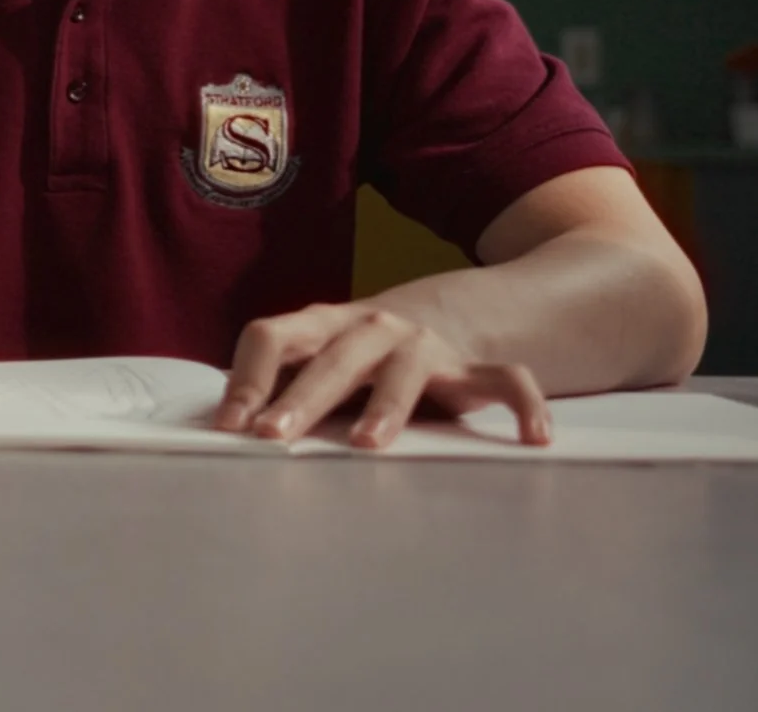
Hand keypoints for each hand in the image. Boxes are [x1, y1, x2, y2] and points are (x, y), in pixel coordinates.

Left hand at [214, 302, 551, 448]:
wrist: (445, 315)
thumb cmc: (358, 355)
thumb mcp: (316, 361)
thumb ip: (278, 385)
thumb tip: (223, 426)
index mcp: (320, 325)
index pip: (271, 336)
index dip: (246, 377)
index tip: (229, 423)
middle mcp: (370, 327)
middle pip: (332, 359)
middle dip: (300, 399)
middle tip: (273, 436)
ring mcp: (424, 344)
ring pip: (405, 370)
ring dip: (386, 406)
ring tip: (367, 443)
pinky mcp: (474, 367)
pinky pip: (507, 379)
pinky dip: (523, 404)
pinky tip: (533, 437)